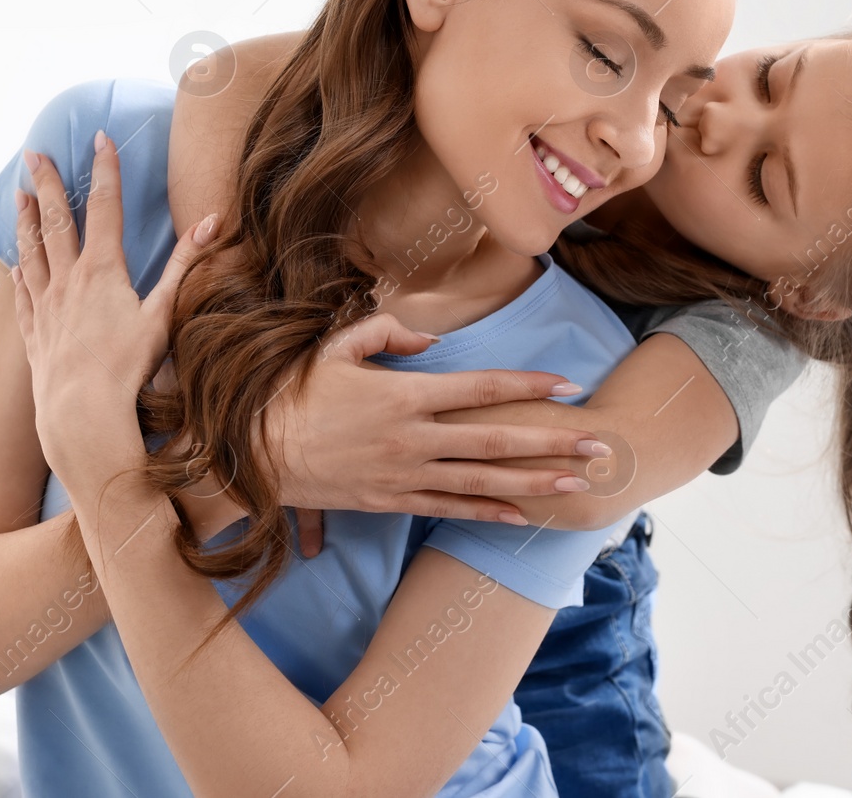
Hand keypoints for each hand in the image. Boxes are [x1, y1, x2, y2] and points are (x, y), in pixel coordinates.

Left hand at [11, 128, 217, 481]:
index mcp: (103, 269)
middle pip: (56, 220)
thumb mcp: (163, 313)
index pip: (104, 206)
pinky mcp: (34, 332)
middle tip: (34, 153)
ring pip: (33, 251)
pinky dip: (19, 272)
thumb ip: (186, 265)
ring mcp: (45, 305)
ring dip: (26, 220)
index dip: (104, 169)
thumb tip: (212, 223)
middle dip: (47, 183)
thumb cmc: (129, 366)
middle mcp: (67, 280)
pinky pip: (22, 293)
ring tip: (18, 195)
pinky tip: (16, 264)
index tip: (98, 138)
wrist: (81, 412)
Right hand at [260, 311, 609, 547]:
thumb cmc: (292, 392)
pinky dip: (486, 512)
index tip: (567, 385)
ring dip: (533, 483)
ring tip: (576, 484)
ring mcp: (403, 475)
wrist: (252, 453)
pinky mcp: (390, 502)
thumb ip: (385, 334)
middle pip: (496, 441)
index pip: (480, 388)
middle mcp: (412, 439)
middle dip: (552, 442)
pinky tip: (519, 516)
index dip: (527, 385)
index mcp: (403, 396)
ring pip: (481, 481)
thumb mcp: (335, 347)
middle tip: (599, 446)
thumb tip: (429, 342)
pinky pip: (447, 509)